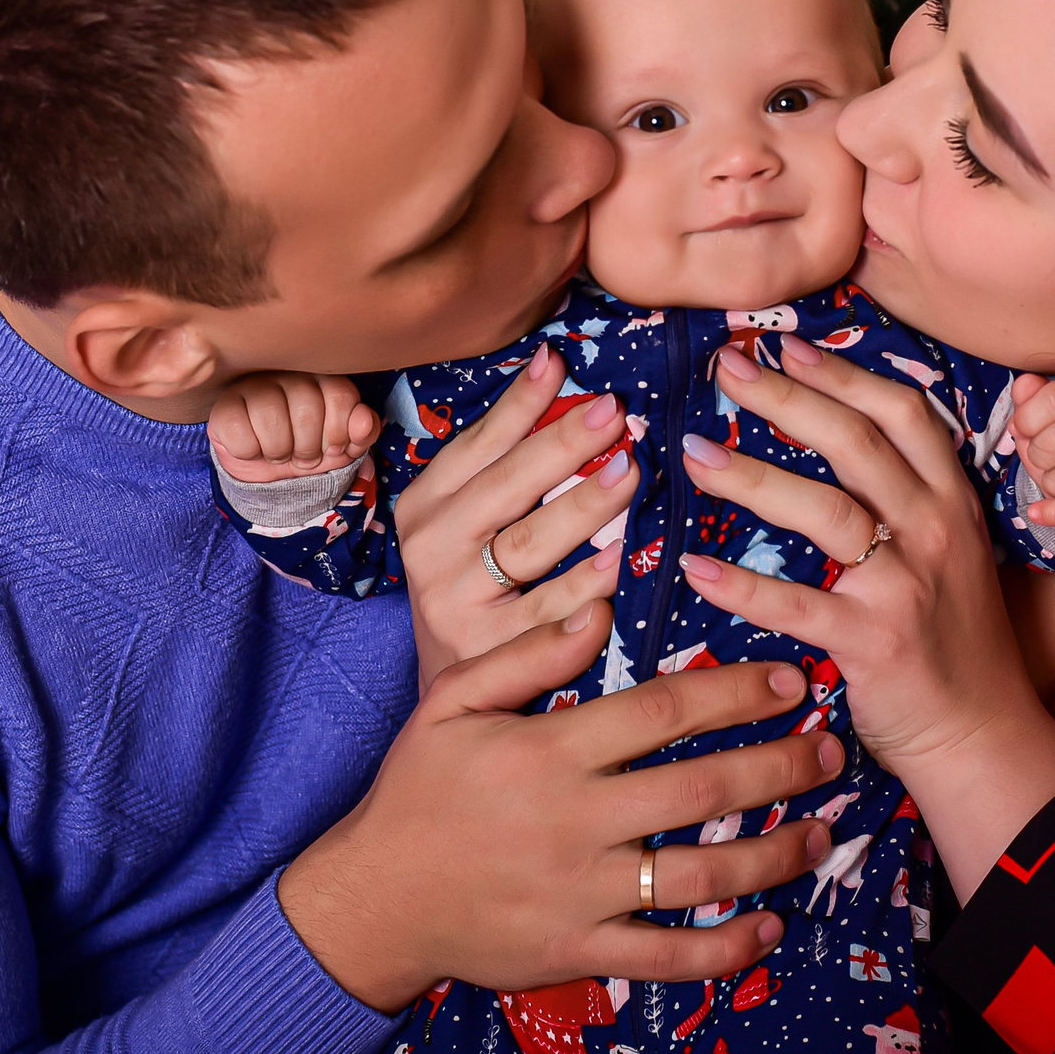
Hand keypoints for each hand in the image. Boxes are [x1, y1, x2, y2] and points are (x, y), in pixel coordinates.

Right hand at [207, 372, 380, 481]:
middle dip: (309, 447)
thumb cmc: (309, 449)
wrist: (269, 474)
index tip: (332, 448)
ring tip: (279, 453)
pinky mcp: (224, 406)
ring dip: (280, 451)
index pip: (341, 395)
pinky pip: (241, 433)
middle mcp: (287, 372)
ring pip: (272, 419)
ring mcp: (252, 385)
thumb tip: (364, 421)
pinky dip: (251, 452)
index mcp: (321, 376)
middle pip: (307, 410)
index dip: (339, 433)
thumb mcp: (343, 447)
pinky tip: (254, 448)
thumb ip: (362, 432)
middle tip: (303, 456)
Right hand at [278, 601, 843, 1011]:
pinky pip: (667, 956)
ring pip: (701, 877)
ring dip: (774, 855)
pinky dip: (727, 948)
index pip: (665, 710)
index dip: (738, 691)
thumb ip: (526, 654)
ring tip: (822, 831)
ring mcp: (581, 893)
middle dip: (781, 767)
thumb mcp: (451, 701)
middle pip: (702, 790)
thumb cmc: (417, 790)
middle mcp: (576, 821)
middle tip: (832, 749)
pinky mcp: (579, 952)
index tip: (789, 679)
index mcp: (550, 751)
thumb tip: (601, 610)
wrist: (373, 899)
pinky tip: (771, 926)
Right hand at [391, 346, 639, 677]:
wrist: (453, 688)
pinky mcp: (489, 650)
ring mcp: (456, 600)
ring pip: (529, 544)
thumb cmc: (473, 583)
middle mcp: (431, 548)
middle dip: (564, 445)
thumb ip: (505, 456)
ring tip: (629, 471)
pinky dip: (585, 584)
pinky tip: (619, 557)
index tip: (562, 364)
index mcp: (426, 504)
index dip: (521, 404)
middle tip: (614, 413)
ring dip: (584, 506)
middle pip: (506, 487)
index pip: (477, 443)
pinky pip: (548, 610)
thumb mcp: (467, 518)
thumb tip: (554, 365)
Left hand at [673, 338, 1054, 899]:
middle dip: (786, 398)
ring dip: (752, 477)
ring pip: (824, 511)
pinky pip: (796, 604)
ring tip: (695, 452)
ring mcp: (907, 585)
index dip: (843, 374)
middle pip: (854, 443)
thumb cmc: (955, 641)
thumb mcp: (952, 553)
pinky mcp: (875, 642)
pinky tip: (695, 566)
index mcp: (953, 502)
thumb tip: (844, 438)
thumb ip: (912, 498)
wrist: (984, 734)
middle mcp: (936, 531)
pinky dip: (742, 586)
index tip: (786, 345)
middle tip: (726, 369)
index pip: (902, 414)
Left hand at [1010, 373, 1054, 545]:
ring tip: (1053, 476)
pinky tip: (1037, 511)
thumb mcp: (1043, 415)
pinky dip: (1051, 513)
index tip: (1023, 426)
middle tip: (1042, 455)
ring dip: (1048, 481)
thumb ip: (1031, 396)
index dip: (1029, 416)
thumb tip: (1024, 385)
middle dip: (1036, 453)